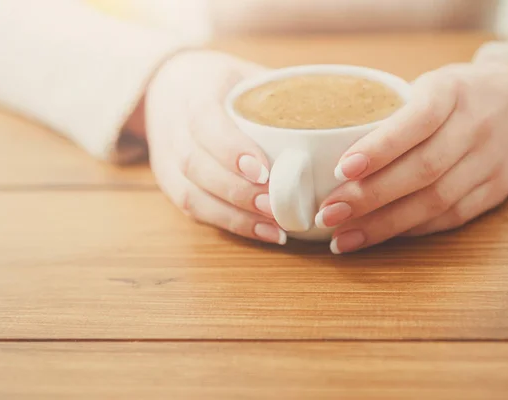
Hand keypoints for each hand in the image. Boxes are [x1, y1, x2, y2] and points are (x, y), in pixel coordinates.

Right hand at [140, 51, 286, 244]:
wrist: (168, 87)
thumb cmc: (221, 83)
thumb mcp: (247, 74)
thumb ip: (281, 94)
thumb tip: (340, 115)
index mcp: (196, 92)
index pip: (204, 121)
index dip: (231, 149)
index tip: (264, 170)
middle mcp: (174, 128)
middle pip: (196, 165)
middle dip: (239, 191)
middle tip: (278, 204)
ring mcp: (167, 159)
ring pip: (192, 194)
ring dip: (235, 215)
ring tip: (276, 226)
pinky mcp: (171, 183)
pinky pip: (194, 210)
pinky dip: (230, 224)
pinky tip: (264, 232)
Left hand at [316, 62, 507, 253]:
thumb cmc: (456, 95)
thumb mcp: (427, 84)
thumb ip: (389, 111)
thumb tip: (326, 149)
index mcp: (452, 91)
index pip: (417, 120)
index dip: (380, 148)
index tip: (341, 171)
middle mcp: (476, 126)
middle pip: (423, 169)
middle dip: (369, 197)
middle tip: (328, 214)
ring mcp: (490, 162)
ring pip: (436, 201)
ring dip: (384, 224)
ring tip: (343, 237)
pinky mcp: (496, 191)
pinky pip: (450, 217)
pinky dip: (409, 230)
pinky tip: (377, 236)